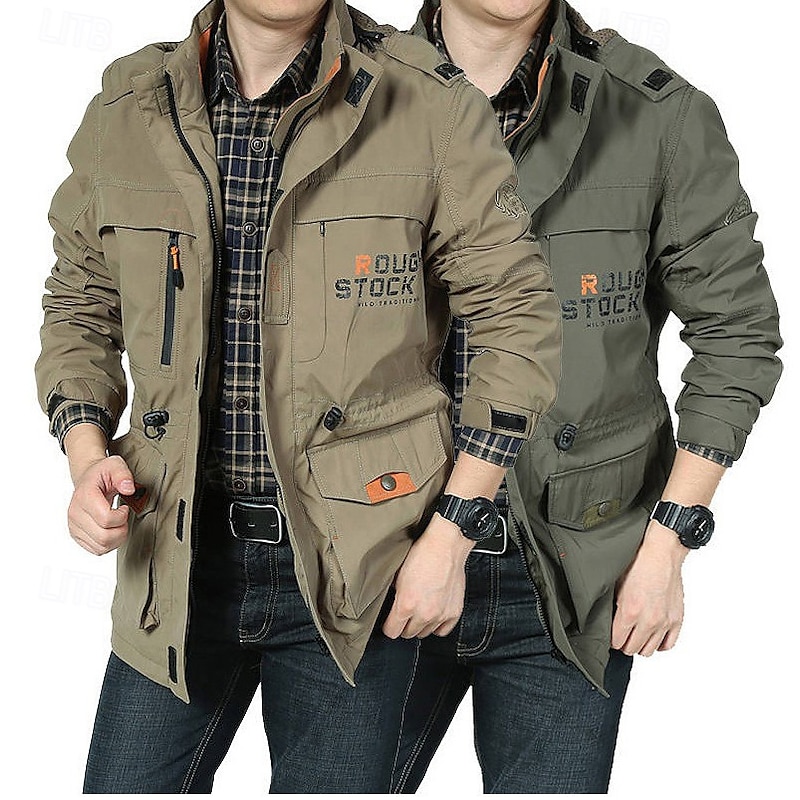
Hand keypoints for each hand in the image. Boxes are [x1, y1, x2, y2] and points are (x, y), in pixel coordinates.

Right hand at [68, 455, 135, 555]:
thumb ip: (123, 475)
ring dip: (117, 538)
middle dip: (122, 530)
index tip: (124, 507)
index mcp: (84, 496)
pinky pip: (97, 550)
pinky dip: (110, 544)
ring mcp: (74, 526)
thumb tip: (129, 489)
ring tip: (118, 523)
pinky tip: (112, 530)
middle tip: (123, 518)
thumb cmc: (102, 474)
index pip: (106, 519)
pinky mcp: (77, 535)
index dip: (122, 516)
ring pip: (101, 547)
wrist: (89, 479)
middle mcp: (75, 513)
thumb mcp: (115, 465)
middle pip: (104, 537)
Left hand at [382, 513, 473, 639]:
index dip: (388, 626)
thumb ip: (394, 594)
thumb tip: (391, 603)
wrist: (446, 545)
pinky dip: (437, 625)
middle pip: (408, 634)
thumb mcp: (397, 573)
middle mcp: (424, 613)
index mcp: (406, 604)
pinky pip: (443, 630)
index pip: (391, 632)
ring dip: (420, 624)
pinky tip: (433, 614)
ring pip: (425, 633)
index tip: (389, 622)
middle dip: (404, 625)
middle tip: (405, 613)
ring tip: (420, 610)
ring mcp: (441, 614)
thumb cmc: (423, 554)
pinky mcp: (454, 612)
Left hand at [611, 520, 688, 656]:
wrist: (661, 552)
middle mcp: (649, 620)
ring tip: (636, 635)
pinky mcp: (677, 619)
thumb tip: (607, 621)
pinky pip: (668, 645)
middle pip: (632, 649)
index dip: (612, 639)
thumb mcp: (616, 584)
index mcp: (630, 611)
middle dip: (624, 643)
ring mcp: (664, 621)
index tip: (611, 635)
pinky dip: (659, 644)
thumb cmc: (638, 563)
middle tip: (622, 635)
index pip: (617, 642)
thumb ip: (613, 607)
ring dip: (641, 645)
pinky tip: (652, 636)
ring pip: (649, 650)